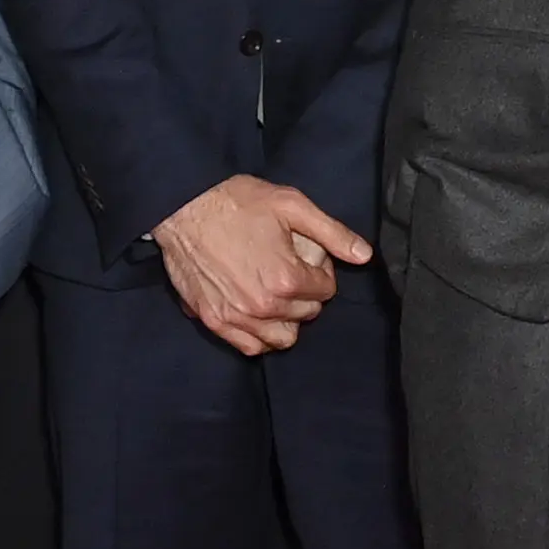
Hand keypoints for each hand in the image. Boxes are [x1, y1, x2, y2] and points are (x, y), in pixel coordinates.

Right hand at [156, 174, 372, 354]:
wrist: (184, 206)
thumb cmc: (237, 202)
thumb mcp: (292, 205)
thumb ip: (332, 233)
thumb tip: (364, 255)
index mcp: (287, 278)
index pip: (326, 290)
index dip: (320, 270)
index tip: (306, 255)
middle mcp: (264, 305)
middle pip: (307, 313)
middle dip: (306, 293)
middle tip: (290, 269)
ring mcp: (237, 317)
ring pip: (283, 338)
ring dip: (287, 320)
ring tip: (277, 295)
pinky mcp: (214, 321)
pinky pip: (250, 347)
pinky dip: (260, 336)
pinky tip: (259, 316)